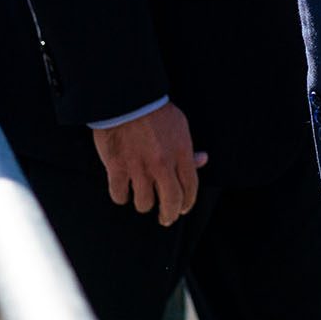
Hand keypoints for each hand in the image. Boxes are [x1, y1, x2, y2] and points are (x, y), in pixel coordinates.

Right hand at [91, 102, 208, 226]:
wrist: (126, 100)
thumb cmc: (154, 111)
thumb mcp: (180, 125)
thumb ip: (189, 148)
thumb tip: (203, 160)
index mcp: (181, 153)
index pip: (191, 188)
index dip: (187, 203)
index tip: (183, 209)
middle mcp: (163, 165)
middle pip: (171, 203)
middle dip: (169, 215)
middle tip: (165, 219)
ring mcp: (139, 168)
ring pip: (144, 203)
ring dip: (144, 203)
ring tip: (142, 198)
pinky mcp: (117, 169)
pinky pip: (120, 196)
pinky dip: (121, 196)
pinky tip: (122, 190)